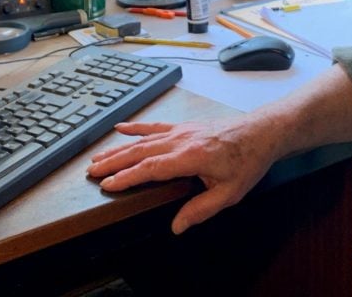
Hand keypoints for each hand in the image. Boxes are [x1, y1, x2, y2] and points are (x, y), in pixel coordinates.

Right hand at [87, 113, 280, 234]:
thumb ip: (200, 209)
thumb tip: (176, 226)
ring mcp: (181, 131)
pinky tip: (121, 128)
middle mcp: (181, 140)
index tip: (107, 184)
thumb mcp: (229, 194)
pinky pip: (155, 126)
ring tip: (98, 156)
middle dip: (113, 162)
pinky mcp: (184, 126)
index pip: (150, 168)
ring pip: (142, 140)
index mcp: (191, 157)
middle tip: (91, 172)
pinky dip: (136, 128)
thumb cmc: (248, 161)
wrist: (261, 132)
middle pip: (139, 152)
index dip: (126, 177)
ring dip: (118, 148)